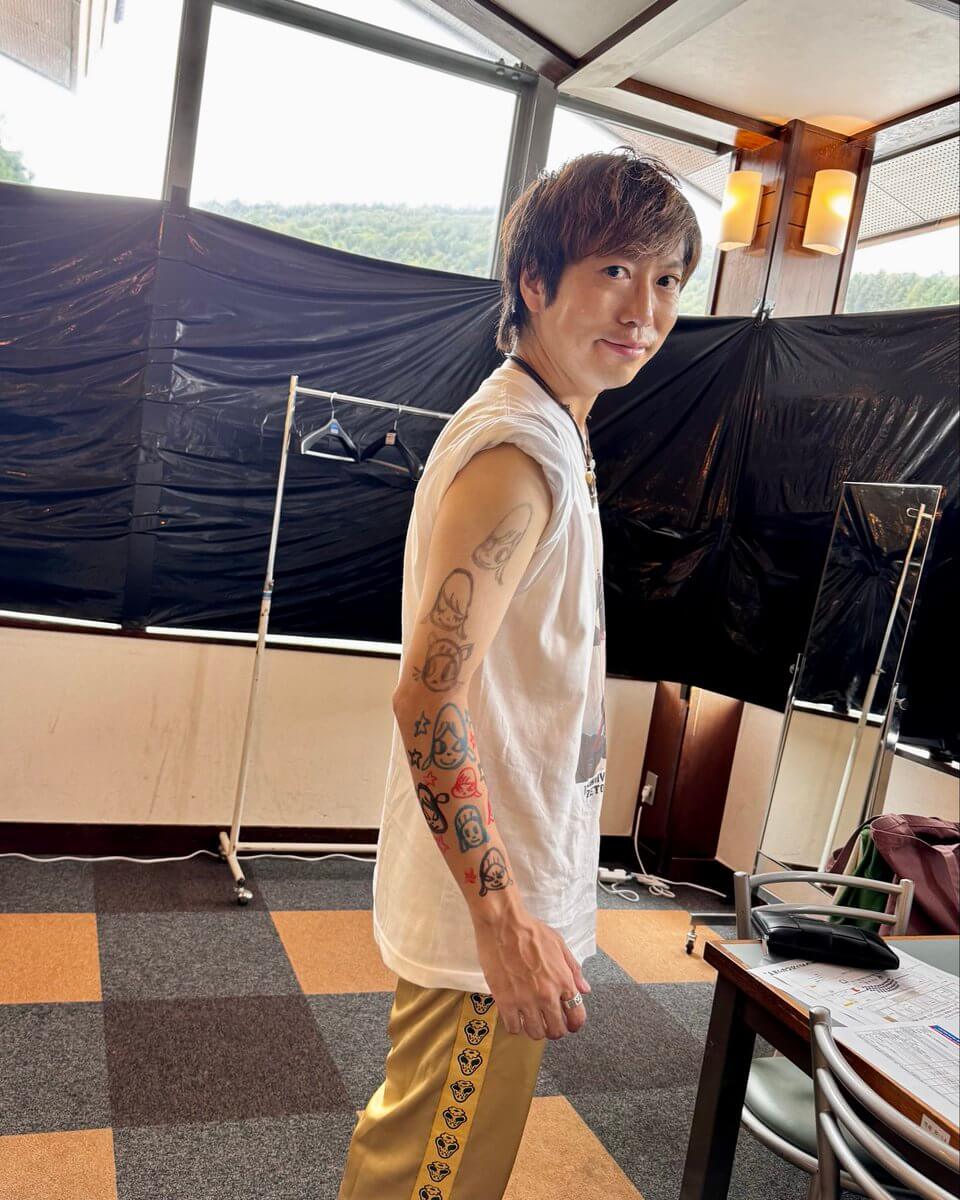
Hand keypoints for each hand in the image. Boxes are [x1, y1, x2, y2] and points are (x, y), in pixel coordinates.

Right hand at [473, 907, 591, 1040]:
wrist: (503, 924)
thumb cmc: (531, 930)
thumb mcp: (559, 944)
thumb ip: (573, 969)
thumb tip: (584, 989)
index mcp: (563, 981)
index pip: (576, 1017)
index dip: (574, 1024)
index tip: (569, 1025)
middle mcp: (548, 995)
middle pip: (556, 1031)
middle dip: (554, 1029)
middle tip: (547, 1022)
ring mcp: (526, 1000)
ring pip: (535, 1033)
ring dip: (534, 1029)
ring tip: (530, 1019)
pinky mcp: (505, 1001)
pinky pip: (513, 1027)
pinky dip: (515, 1025)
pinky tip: (514, 1016)